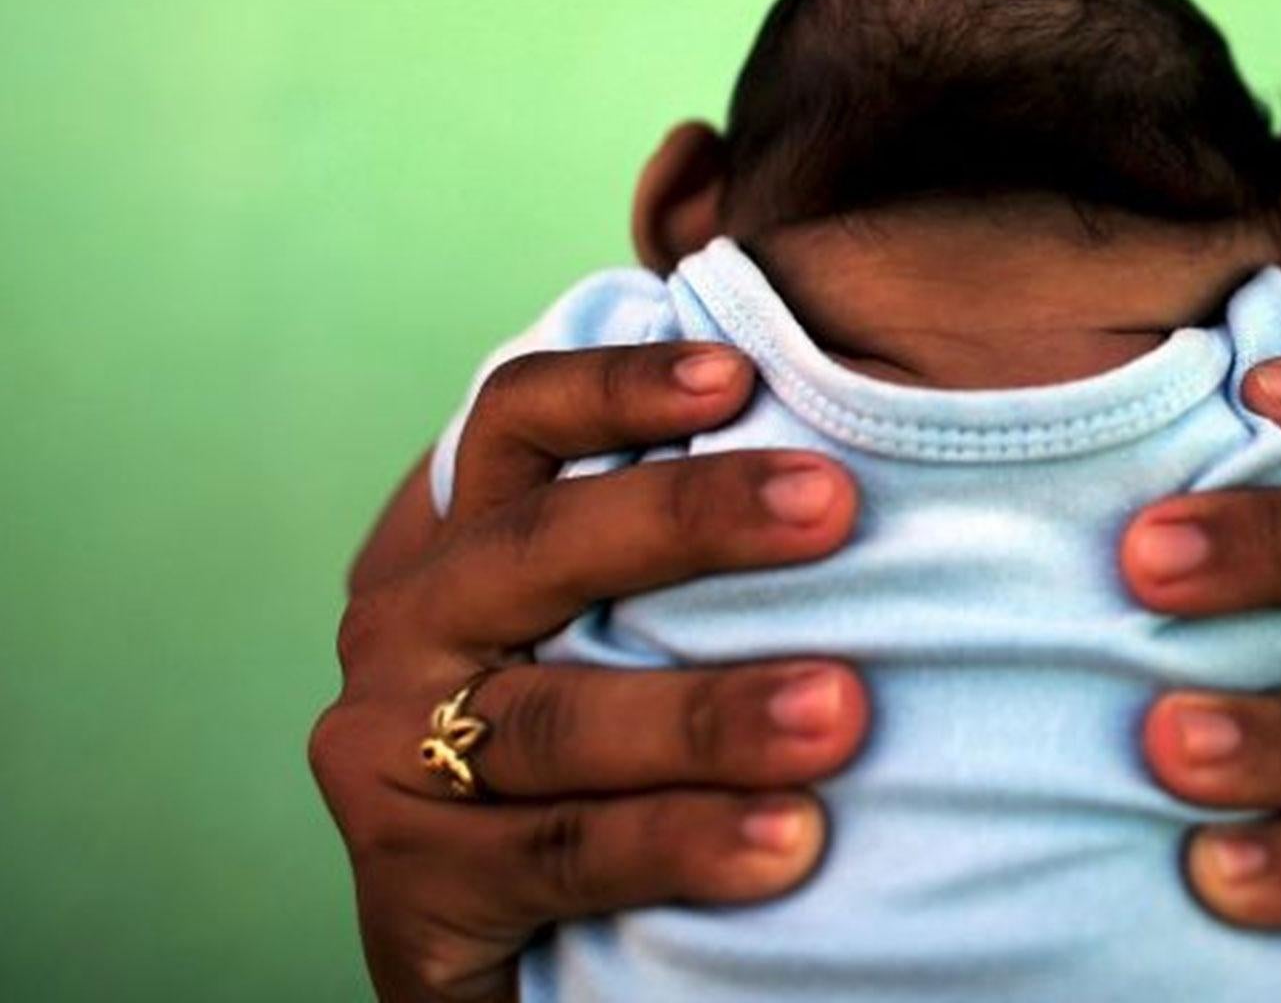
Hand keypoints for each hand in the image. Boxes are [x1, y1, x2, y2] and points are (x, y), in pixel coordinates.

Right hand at [310, 344, 870, 1002]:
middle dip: (690, 519)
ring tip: (839, 711)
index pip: (517, 423)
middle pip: (542, 547)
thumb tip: (850, 462)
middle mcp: (409, 629)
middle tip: (832, 504)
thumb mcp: (616, 633)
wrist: (515, 953)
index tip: (738, 374)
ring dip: (708, 713)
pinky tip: (789, 842)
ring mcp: (390, 758)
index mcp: (462, 544)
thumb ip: (683, 558)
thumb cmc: (607, 755)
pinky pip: (562, 854)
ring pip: (560, 717)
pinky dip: (678, 843)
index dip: (617, 386)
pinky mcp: (414, 887)